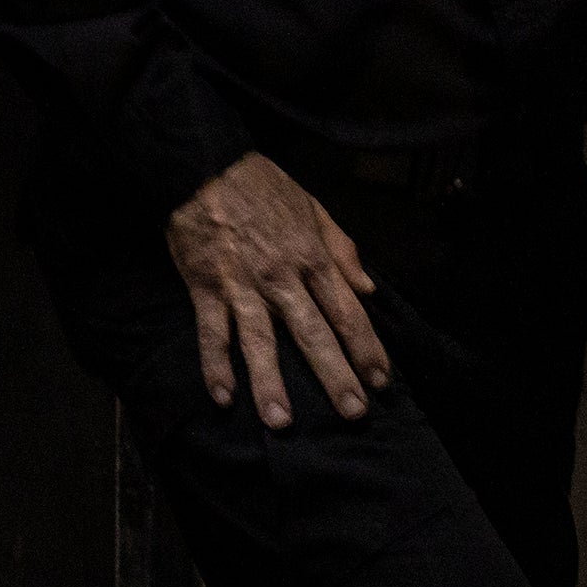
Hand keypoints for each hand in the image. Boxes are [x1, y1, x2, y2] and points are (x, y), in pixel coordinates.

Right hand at [165, 152, 391, 429]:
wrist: (203, 164)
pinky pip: (211, 331)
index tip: (382, 382)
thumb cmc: (260, 185)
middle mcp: (281, 276)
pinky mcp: (205, 286)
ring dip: (270, 382)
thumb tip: (369, 289)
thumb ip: (342, 248)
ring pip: (259, 340)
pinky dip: (215, 364)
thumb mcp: (312, 206)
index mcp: (311, 256)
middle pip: (312, 333)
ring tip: (281, 422)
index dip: (367, 348)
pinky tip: (222, 397)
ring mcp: (241, 284)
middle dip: (335, 376)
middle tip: (353, 414)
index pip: (347, 311)